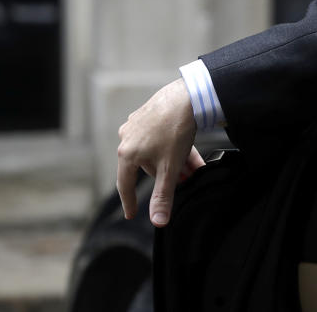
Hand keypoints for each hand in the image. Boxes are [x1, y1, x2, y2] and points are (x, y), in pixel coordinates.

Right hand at [116, 78, 203, 226]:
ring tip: (192, 167)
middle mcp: (128, 138)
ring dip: (173, 161)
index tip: (132, 213)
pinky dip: (173, 146)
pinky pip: (160, 137)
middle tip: (184, 181)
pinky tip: (189, 149)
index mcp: (127, 153)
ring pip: (155, 151)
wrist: (187, 96)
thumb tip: (157, 221)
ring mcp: (138, 124)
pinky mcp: (149, 113)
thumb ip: (163, 196)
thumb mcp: (169, 168)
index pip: (125, 184)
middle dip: (165, 176)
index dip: (130, 201)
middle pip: (146, 166)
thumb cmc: (175, 131)